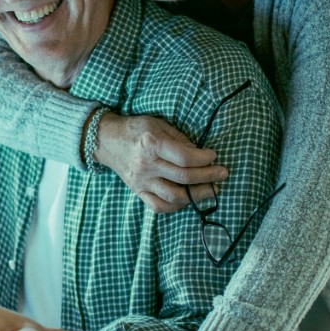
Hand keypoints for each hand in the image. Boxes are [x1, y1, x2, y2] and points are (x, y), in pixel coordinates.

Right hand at [93, 113, 227, 212]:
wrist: (106, 140)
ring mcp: (141, 181)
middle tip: (222, 174)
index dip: (204, 159)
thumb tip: (199, 153)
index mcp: (151, 144)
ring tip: (211, 189)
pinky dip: (176, 206)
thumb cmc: (135, 129)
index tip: (214, 156)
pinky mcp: (138, 191)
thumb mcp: (158, 124)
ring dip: (198, 195)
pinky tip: (188, 199)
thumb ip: (179, 138)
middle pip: (184, 177)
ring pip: (175, 196)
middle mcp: (146, 165)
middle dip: (208, 176)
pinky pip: (159, 206)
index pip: (184, 157)